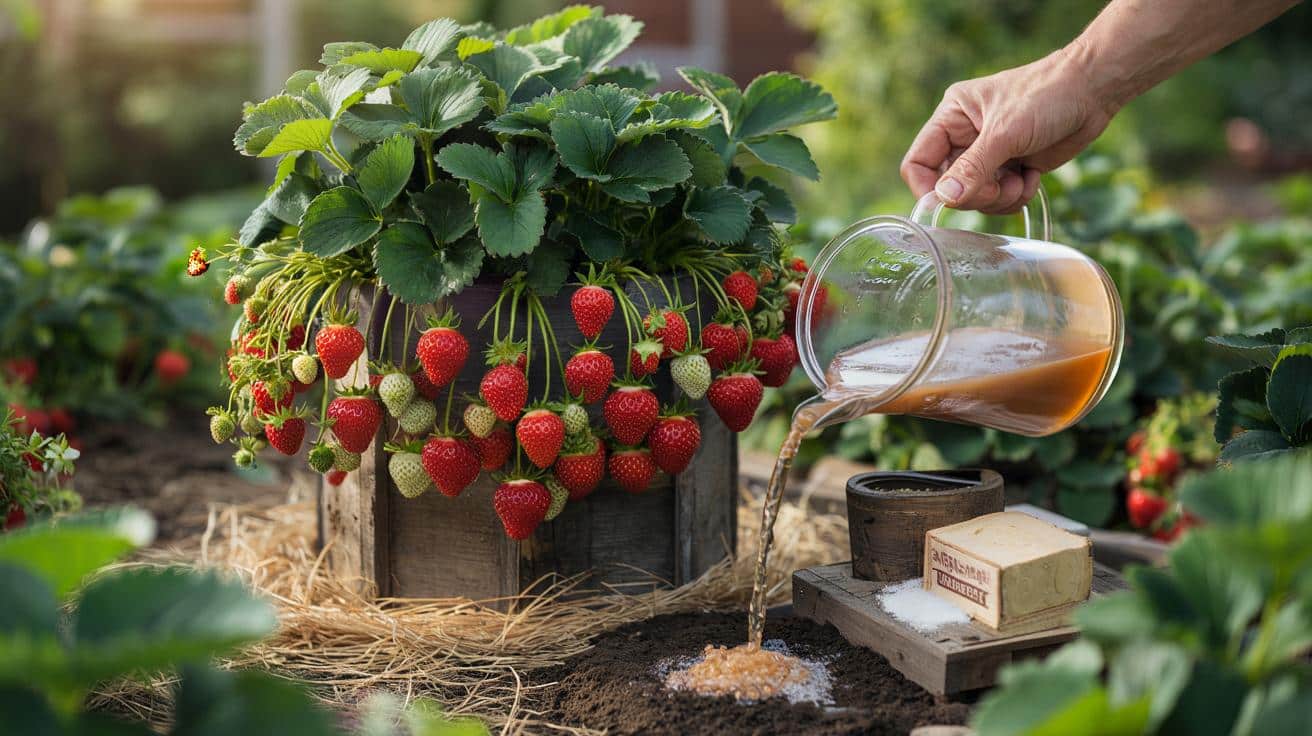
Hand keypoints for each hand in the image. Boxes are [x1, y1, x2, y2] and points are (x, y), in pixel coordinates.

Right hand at [900, 44, 1117, 213]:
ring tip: (1021, 178)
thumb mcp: (1005, 132)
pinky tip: (1033, 176)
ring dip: (1000, 197)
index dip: (928, 188)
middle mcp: (964, 138)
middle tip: (1001, 185)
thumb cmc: (1047, 96)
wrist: (1093, 90)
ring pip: (975, 198)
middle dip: (977, 194)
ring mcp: (988, 155)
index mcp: (951, 118)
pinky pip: (1000, 199)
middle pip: (949, 187)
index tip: (949, 202)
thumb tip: (943, 199)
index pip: (918, 162)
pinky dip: (1016, 195)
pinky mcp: (1010, 168)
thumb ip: (972, 168)